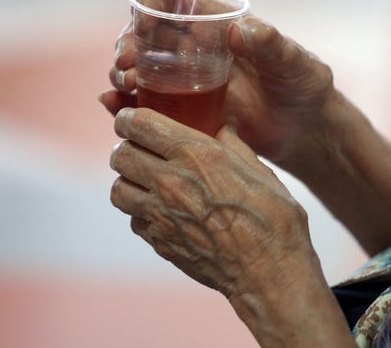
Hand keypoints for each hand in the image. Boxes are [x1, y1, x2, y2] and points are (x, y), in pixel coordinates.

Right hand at [100, 13, 333, 165]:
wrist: (303, 129)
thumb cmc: (304, 88)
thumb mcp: (295, 63)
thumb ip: (272, 44)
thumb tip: (239, 29)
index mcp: (219, 26)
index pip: (174, 5)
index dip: (148, 11)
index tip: (135, 30)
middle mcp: (199, 50)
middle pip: (149, 40)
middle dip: (128, 50)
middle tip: (125, 70)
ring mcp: (191, 80)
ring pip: (144, 71)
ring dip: (123, 76)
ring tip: (121, 90)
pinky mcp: (188, 109)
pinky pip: (152, 103)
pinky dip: (129, 104)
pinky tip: (113, 107)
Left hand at [109, 108, 353, 346]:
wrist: (268, 273)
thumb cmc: (272, 219)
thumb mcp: (258, 170)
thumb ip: (233, 144)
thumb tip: (223, 126)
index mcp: (196, 155)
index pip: (140, 125)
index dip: (129, 117)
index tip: (129, 118)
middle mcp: (170, 181)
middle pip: (119, 155)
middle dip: (126, 147)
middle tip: (140, 149)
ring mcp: (160, 215)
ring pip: (118, 189)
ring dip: (128, 181)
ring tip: (146, 181)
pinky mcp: (159, 242)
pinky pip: (134, 220)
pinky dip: (140, 212)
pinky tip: (161, 212)